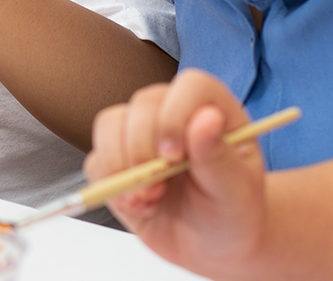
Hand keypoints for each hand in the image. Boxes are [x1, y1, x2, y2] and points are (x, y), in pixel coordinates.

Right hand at [88, 69, 267, 270]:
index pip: (190, 86)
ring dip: (121, 167)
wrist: (215, 246)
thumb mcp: (236, 192)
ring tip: (149, 198)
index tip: (174, 155)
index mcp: (213, 111)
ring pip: (109, 125)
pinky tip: (141, 206)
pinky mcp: (118, 162)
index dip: (175, 115)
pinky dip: (111, 188)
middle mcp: (174, 114)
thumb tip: (206, 118)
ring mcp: (142, 135)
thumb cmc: (233, 214)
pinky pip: (96, 161)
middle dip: (143, 150)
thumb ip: (218, 157)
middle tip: (159, 187)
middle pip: (141, 105)